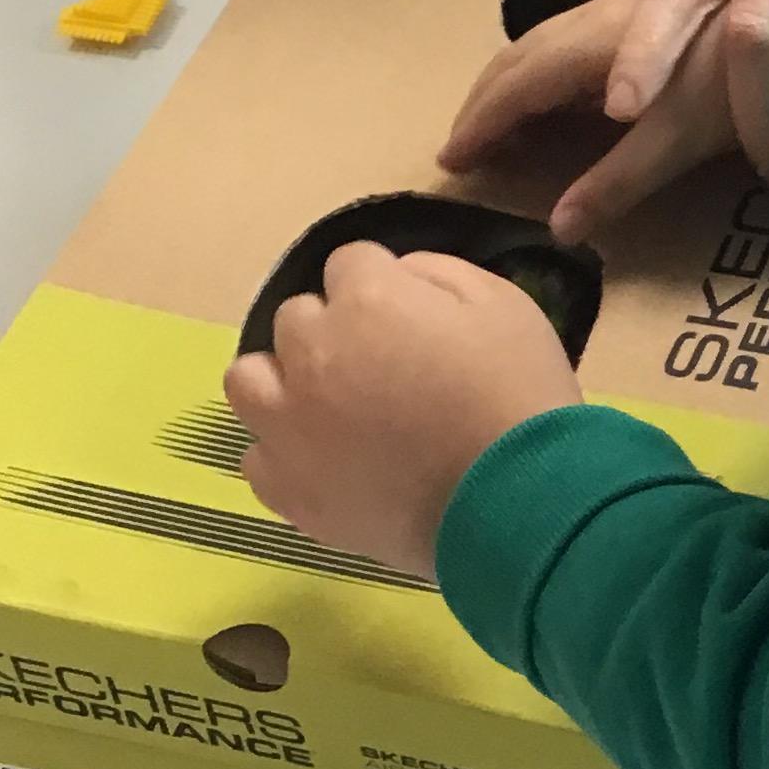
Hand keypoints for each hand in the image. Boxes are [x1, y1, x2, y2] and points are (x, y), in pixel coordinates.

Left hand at [224, 244, 578, 574]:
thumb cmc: (520, 397)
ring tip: (327, 404)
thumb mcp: (504, 305)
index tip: (411, 315)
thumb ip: (438, 273)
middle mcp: (312, 354)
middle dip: (334, 329)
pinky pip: (256, 456)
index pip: (348, 263)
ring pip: (248, 379)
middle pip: (296, 318)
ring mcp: (290, 425)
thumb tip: (396, 275)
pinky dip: (285, 451)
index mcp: (367, 301)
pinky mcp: (289, 489)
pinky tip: (325, 459)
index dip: (383, 285)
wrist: (518, 505)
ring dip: (282, 379)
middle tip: (382, 364)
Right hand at [441, 0, 741, 248]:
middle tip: (460, 147)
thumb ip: (616, 182)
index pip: (514, 86)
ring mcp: (625, 10)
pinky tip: (565, 93)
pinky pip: (572, 41)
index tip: (448, 162)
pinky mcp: (652, 12)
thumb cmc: (737, 83)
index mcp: (591, 48)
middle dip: (484, 101)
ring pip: (545, 43)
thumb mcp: (677, 140)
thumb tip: (556, 229)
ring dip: (512, 83)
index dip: (478, 124)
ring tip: (498, 124)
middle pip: (520, 57)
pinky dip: (546, 72)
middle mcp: (598, 20)